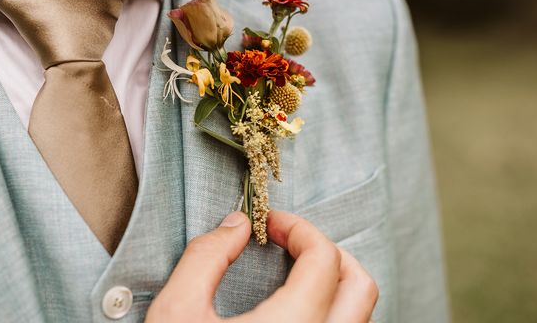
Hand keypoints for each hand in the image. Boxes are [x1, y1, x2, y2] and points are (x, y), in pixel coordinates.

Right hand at [145, 210, 377, 322]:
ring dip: (334, 284)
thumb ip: (207, 257)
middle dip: (329, 252)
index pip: (324, 258)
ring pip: (358, 318)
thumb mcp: (176, 312)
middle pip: (360, 287)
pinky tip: (294, 310)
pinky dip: (329, 313)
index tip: (270, 223)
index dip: (299, 228)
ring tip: (294, 272)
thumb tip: (236, 225)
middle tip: (291, 242)